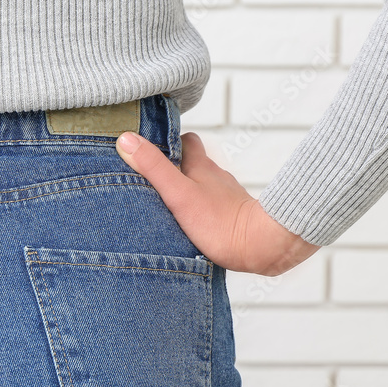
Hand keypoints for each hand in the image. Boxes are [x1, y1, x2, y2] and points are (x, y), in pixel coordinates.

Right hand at [115, 131, 318, 275]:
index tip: (150, 149)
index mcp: (201, 166)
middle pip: (193, 164)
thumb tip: (125, 139)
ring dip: (187, 192)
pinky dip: (200, 212)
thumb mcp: (178, 193)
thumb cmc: (220, 221)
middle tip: (152, 180)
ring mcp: (226, 198)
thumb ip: (153, 168)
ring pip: (203, 188)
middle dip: (175, 169)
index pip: (186, 140)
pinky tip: (189, 226)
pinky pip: (212, 209)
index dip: (170, 141)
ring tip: (165, 205)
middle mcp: (216, 178)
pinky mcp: (232, 219)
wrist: (261, 247)